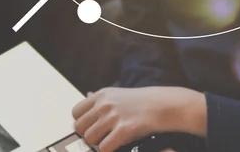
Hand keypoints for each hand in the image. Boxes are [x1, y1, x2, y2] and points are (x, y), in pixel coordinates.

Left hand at [72, 86, 205, 151]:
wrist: (164, 105)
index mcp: (102, 94)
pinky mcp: (124, 130)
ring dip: (99, 144)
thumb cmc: (142, 101)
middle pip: (79, 128)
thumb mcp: (119, 93)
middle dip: (89, 135)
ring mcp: (114, 116)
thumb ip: (101, 98)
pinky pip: (104, 148)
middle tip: (102, 136)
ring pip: (90, 139)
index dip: (82, 123)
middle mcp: (105, 104)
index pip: (76, 112)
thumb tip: (87, 95)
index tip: (91, 127)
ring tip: (111, 140)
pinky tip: (118, 144)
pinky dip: (109, 150)